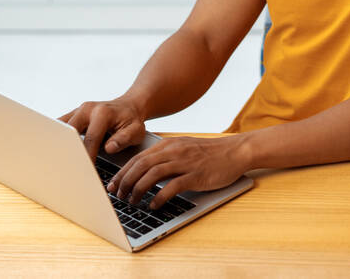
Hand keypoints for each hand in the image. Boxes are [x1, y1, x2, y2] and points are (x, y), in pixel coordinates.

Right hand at [58, 97, 145, 163]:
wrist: (129, 107)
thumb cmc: (132, 120)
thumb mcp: (136, 130)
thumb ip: (124, 139)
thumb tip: (109, 148)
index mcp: (102, 113)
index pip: (91, 138)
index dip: (87, 156)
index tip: (86, 170)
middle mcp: (87, 109)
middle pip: (70, 131)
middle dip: (69, 150)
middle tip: (68, 168)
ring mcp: (78, 111)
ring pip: (61, 128)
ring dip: (60, 143)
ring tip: (59, 161)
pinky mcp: (73, 115)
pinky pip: (60, 126)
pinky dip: (58, 138)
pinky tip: (59, 151)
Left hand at [108, 135, 249, 208]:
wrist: (236, 151)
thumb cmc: (210, 153)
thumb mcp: (184, 148)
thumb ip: (166, 156)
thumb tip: (145, 171)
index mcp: (169, 144)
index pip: (138, 158)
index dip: (122, 172)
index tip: (113, 185)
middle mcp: (175, 151)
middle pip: (141, 165)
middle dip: (125, 182)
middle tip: (118, 196)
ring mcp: (185, 162)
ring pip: (152, 174)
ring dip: (138, 189)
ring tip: (132, 201)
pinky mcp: (196, 175)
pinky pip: (172, 186)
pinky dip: (159, 196)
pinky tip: (153, 205)